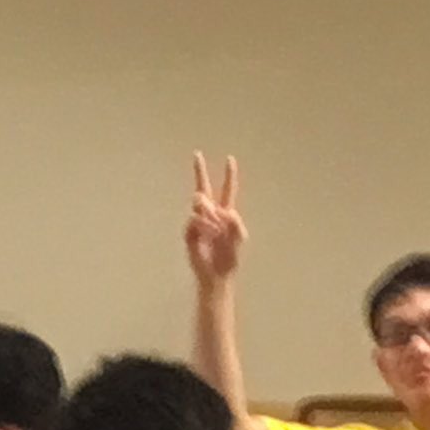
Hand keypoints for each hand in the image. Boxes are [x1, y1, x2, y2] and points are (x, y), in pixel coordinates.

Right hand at [185, 151, 246, 286]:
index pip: (228, 191)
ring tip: (215, 233)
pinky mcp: (189, 232)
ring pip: (200, 206)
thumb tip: (220, 210)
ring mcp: (199, 222)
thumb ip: (234, 221)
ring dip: (209, 218)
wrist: (216, 275)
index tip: (230, 159)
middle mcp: (211, 214)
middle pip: (204, 189)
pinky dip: (202, 228)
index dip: (229, 175)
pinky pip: (193, 221)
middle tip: (197, 155)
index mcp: (226, 214)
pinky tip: (206, 239)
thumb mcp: (240, 237)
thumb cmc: (229, 258)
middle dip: (200, 172)